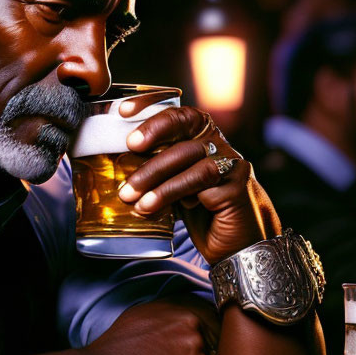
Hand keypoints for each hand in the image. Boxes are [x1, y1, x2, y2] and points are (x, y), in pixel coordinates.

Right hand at [84, 296, 218, 354]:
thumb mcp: (136, 320)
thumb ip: (162, 317)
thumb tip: (172, 323)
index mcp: (173, 303)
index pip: (205, 314)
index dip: (200, 333)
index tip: (188, 346)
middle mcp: (188, 318)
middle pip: (212, 337)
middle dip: (200, 353)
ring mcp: (197, 343)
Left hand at [115, 104, 280, 262]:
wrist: (238, 246)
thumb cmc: (202, 213)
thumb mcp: (174, 187)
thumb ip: (157, 173)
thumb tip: (117, 167)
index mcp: (203, 139)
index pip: (180, 115)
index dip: (152, 108)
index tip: (123, 111)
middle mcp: (220, 147)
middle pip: (185, 132)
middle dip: (153, 140)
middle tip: (127, 151)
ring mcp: (232, 166)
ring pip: (192, 162)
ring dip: (157, 180)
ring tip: (132, 198)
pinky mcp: (238, 190)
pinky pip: (203, 188)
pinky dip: (176, 197)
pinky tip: (156, 210)